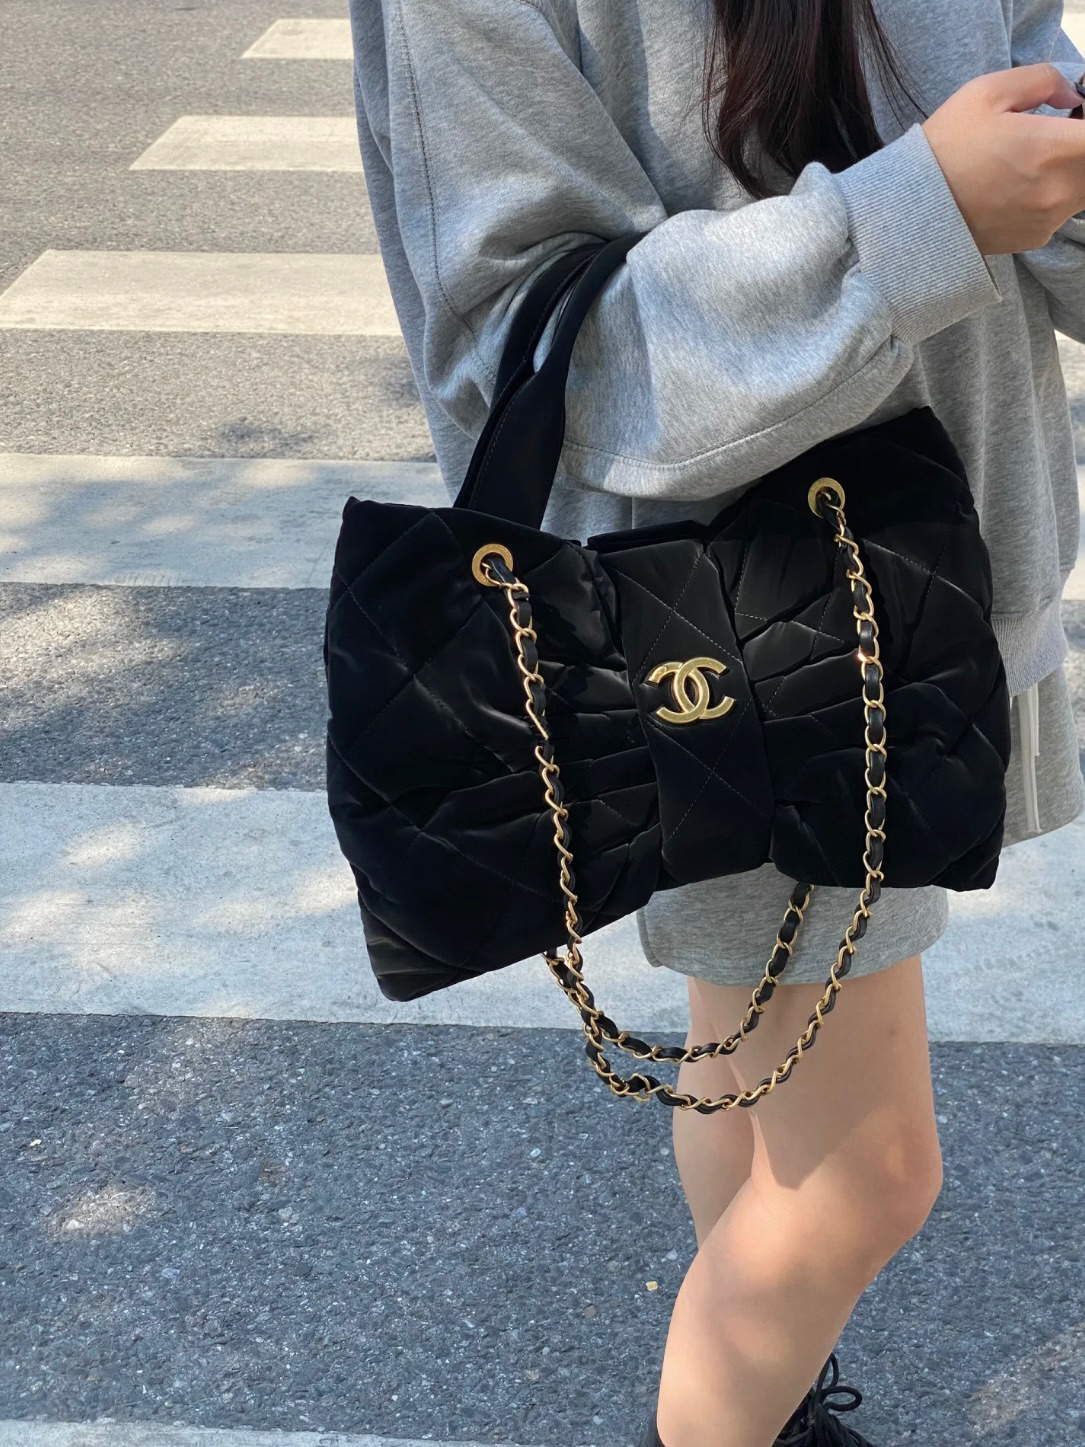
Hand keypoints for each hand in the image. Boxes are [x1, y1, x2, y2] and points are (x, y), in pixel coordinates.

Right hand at [922, 63, 1084, 252]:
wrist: (913, 210)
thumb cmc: (946, 146)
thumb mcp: (987, 91)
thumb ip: (1042, 80)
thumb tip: (1071, 94)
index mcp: (1053, 148)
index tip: (1075, 114)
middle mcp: (1059, 189)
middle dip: (1081, 146)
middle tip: (1058, 134)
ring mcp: (1049, 218)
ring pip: (1083, 187)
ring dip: (1071, 171)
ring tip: (1034, 161)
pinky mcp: (1035, 238)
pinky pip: (1060, 211)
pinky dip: (1051, 195)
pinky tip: (1018, 187)